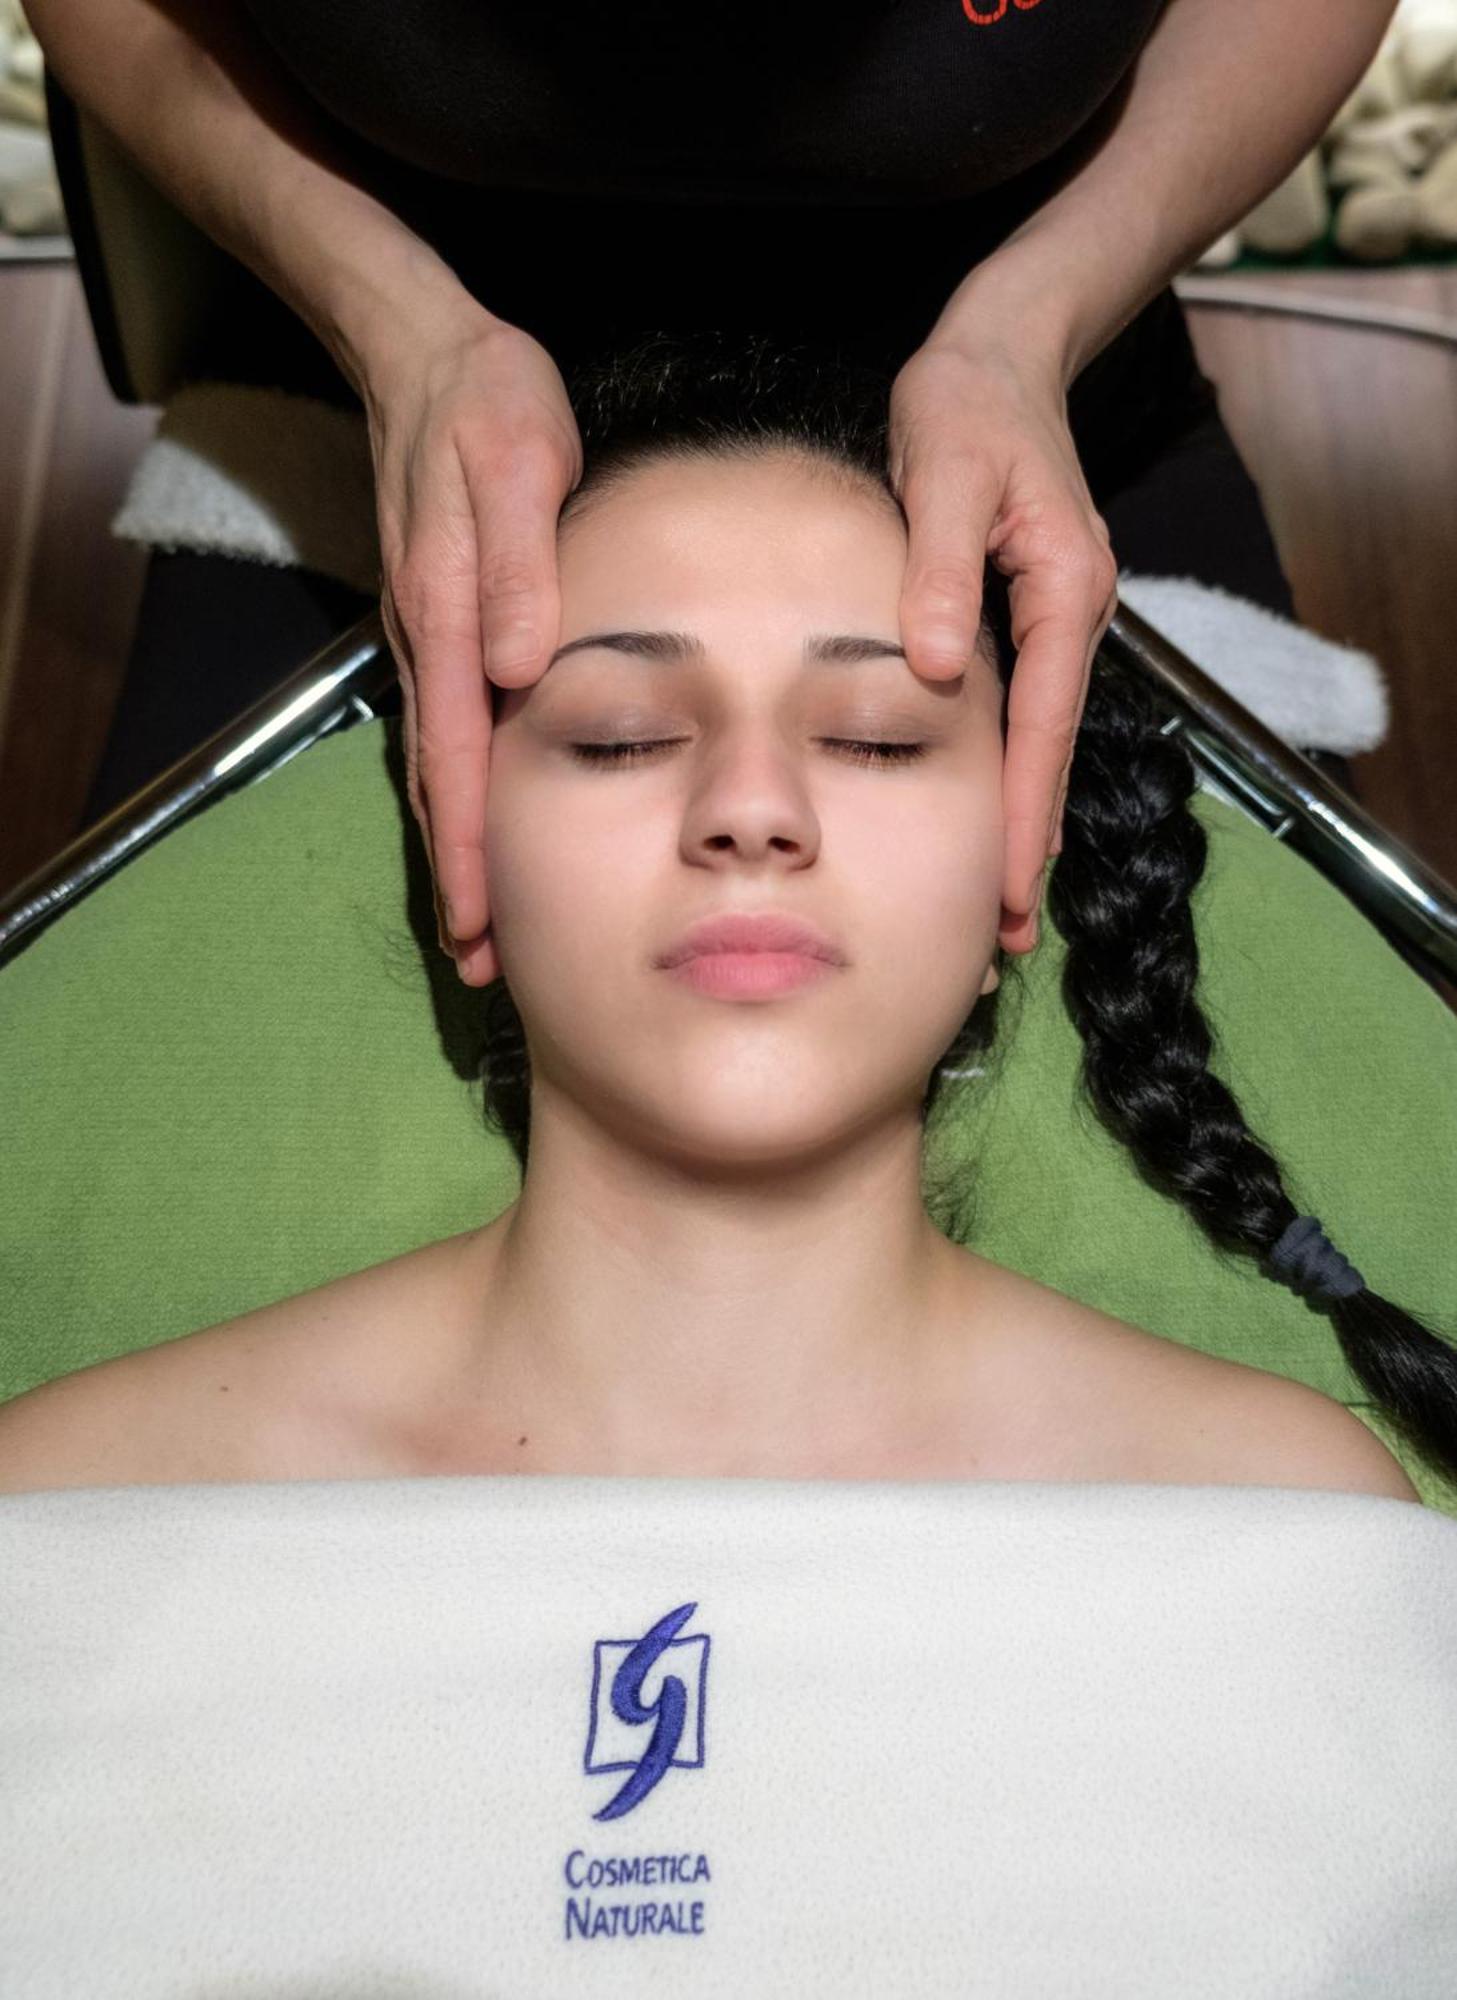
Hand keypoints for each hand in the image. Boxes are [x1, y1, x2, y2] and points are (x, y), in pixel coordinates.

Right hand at [366, 314, 583, 984]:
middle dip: (457, 874)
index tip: (479, 919)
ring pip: (435, 761)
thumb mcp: (516, 459)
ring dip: (456, 842)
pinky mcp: (439, 621)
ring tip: (480, 920)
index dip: (466, 844)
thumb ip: (517, 560)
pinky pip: (444, 724)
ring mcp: (427, 633)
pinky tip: (480, 822)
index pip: (453, 755)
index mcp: (447, 611)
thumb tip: (517, 665)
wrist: (426, 352)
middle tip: (481, 961)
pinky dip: (457, 788)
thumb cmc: (487, 402)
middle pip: (435, 781)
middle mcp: (427, 637)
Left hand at [887, 335, 1119, 954]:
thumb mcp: (947, 471)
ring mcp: (1059, 617)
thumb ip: (938, 569)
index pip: (1047, 727)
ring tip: (1001, 903)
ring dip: (1023, 819)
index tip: (1009, 890)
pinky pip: (1029, 709)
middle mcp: (1074, 613)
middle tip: (1006, 936)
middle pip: (1054, 752)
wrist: (1000, 352)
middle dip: (1031, 845)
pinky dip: (1012, 769)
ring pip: (1044, 738)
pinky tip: (991, 813)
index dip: (1025, 814)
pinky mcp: (1033, 612)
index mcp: (1064, 590)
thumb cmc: (966, 404)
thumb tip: (933, 669)